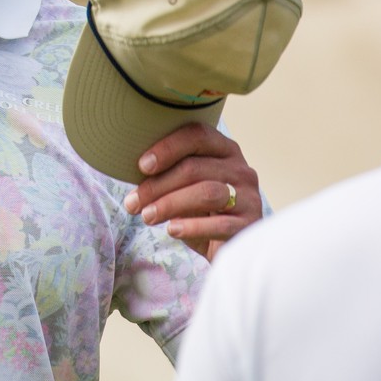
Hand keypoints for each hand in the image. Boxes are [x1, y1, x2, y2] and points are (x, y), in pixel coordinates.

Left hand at [122, 122, 260, 260]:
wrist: (228, 246)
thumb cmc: (199, 210)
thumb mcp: (183, 187)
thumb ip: (166, 173)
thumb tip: (129, 167)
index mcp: (224, 149)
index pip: (197, 135)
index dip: (167, 147)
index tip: (141, 165)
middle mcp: (241, 169)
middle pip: (195, 168)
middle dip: (157, 185)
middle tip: (133, 202)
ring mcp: (250, 197)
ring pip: (207, 193)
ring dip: (170, 204)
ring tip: (146, 216)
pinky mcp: (250, 225)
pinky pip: (220, 224)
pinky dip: (192, 227)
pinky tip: (172, 230)